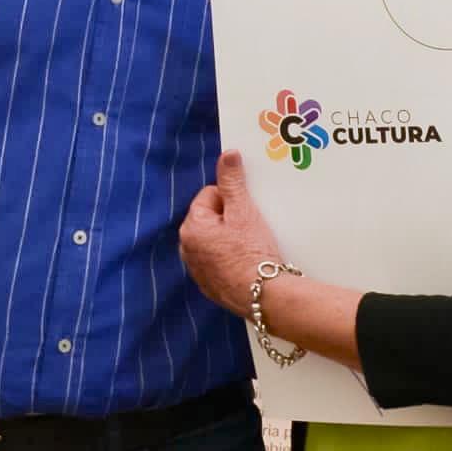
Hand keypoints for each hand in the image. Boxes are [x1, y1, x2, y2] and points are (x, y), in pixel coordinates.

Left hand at [179, 148, 285, 310]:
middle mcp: (187, 249)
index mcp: (191, 228)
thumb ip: (232, 181)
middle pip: (211, 219)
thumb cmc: (252, 252)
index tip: (247, 212)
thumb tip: (228, 154)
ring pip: (215, 241)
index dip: (232, 200)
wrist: (264, 296)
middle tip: (251, 229)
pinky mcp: (210, 286)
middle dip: (230, 219)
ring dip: (230, 239)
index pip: (209, 196)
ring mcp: (197, 270)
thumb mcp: (244, 210)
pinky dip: (230, 259)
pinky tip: (247, 262)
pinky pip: (219, 262)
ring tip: (251, 246)